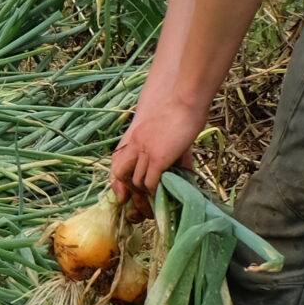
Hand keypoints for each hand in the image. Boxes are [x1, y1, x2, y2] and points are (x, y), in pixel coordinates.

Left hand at [109, 96, 205, 217]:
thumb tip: (180, 169)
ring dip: (144, 195)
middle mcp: (135, 145)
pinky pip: (150, 183)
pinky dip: (154, 192)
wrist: (185, 101)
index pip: (119, 163)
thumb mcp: (166, 132)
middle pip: (122, 175)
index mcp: (135, 138)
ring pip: (136, 182)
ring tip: (153, 203)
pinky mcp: (158, 158)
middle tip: (139, 203)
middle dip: (130, 191)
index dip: (121, 181)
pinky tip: (161, 195)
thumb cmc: (182, 111)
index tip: (128, 193)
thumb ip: (167, 150)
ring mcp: (145, 152)